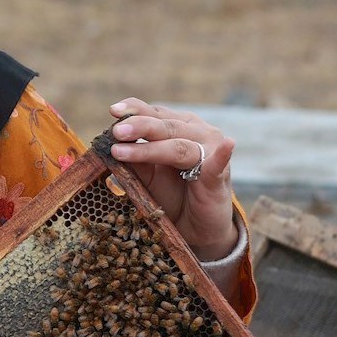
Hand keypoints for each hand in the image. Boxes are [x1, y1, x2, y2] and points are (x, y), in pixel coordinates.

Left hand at [106, 99, 238, 261]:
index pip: (154, 113)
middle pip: (165, 126)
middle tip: (116, 132)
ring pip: (179, 146)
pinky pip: (219, 164)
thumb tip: (110, 143)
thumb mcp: (146, 175)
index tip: (113, 110)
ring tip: (124, 148)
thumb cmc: (170, 194)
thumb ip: (133, 158)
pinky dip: (222, 155)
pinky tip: (227, 144)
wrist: (194, 226)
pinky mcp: (219, 176)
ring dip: (153, 148)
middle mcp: (195, 132)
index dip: (134, 110)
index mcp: (176, 126)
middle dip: (138, 127)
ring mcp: (210, 152)